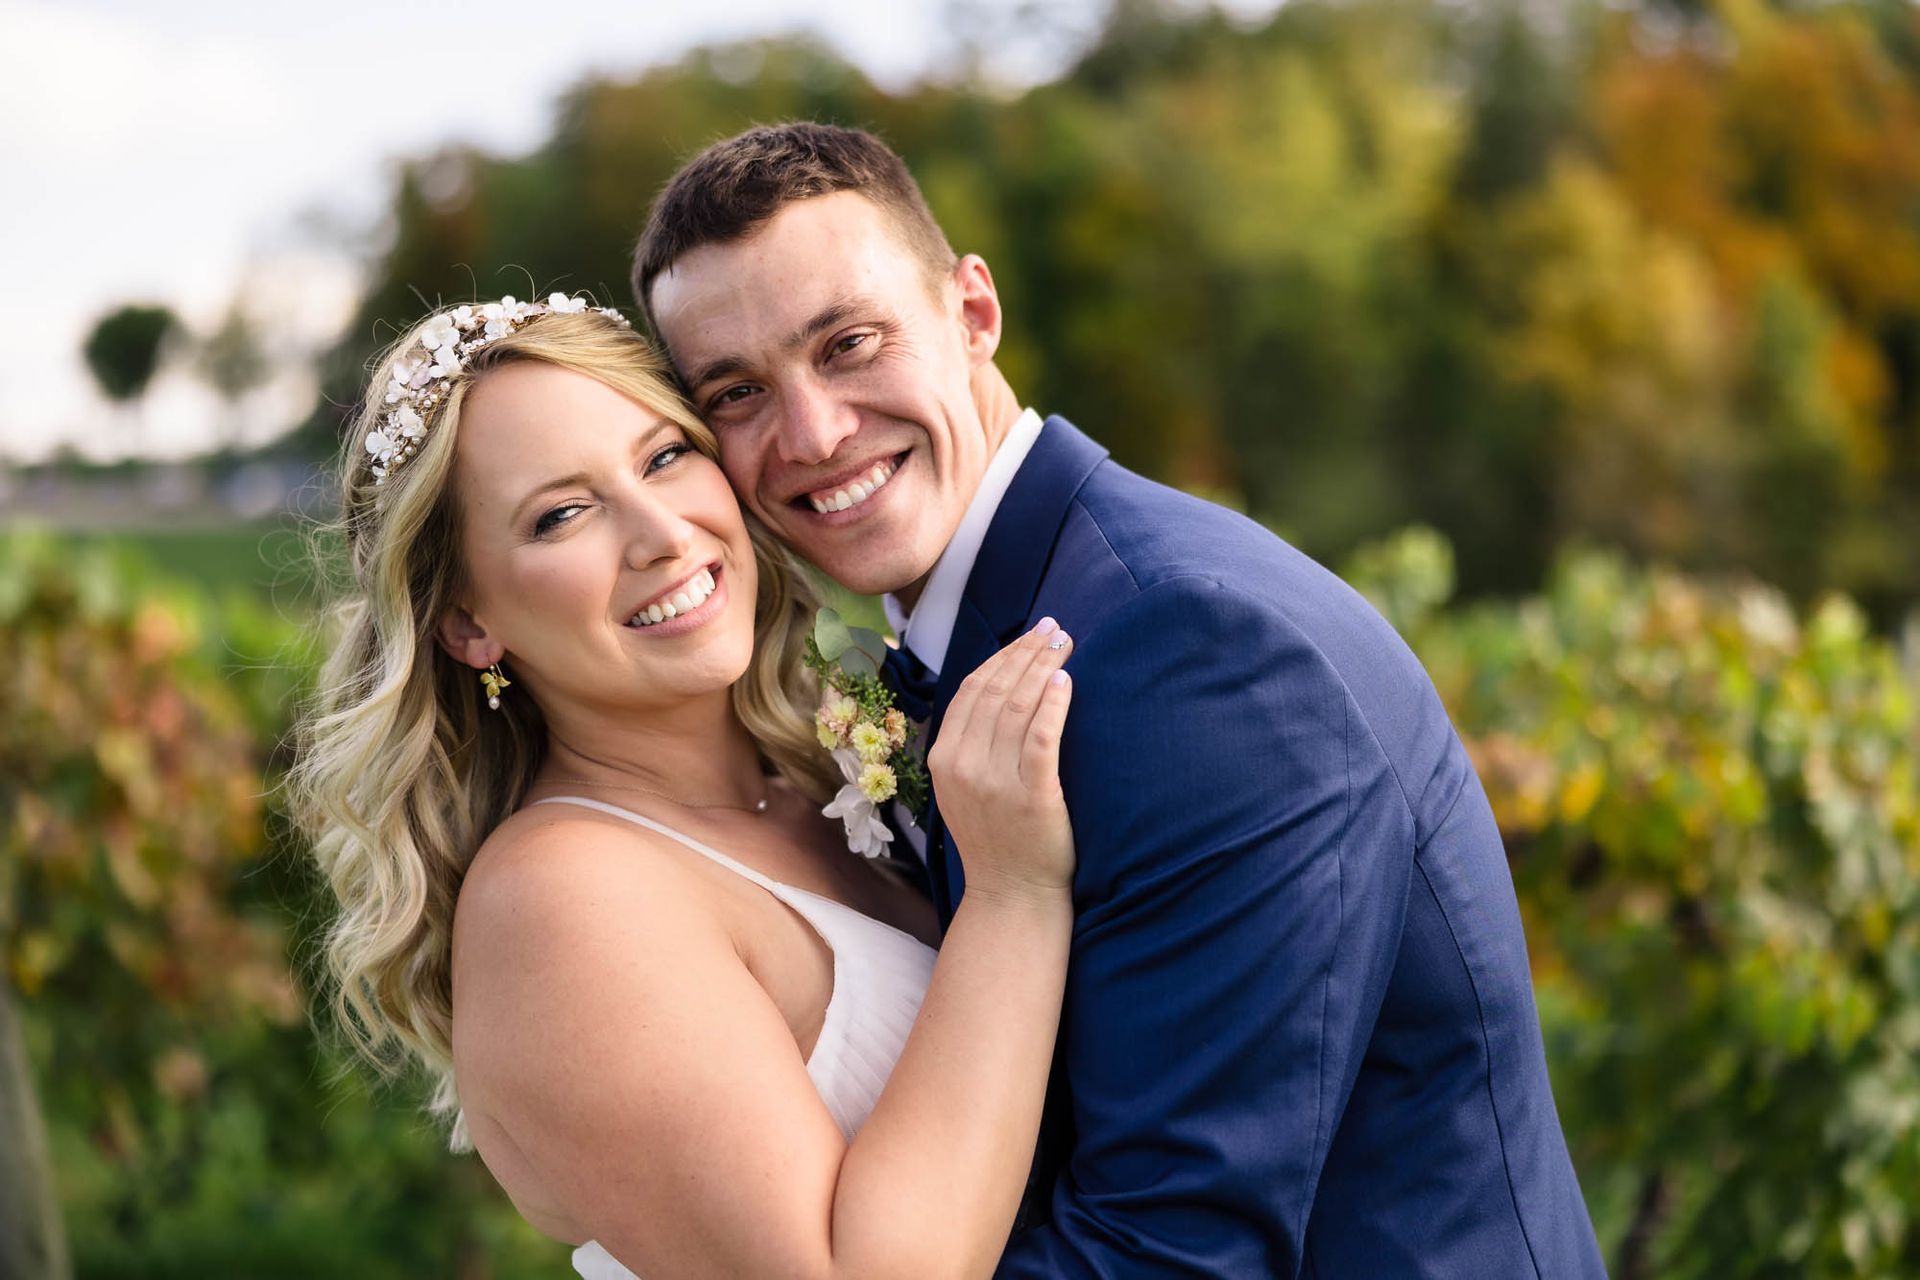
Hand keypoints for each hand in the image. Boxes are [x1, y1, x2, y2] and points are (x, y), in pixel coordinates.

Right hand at [926, 618, 1075, 898]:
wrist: (1012, 895)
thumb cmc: (996, 839)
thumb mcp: (964, 788)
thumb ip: (971, 744)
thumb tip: (999, 689)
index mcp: (944, 758)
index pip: (973, 690)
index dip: (1002, 656)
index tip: (1029, 634)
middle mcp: (964, 765)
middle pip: (997, 691)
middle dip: (1027, 652)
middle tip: (1055, 628)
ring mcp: (996, 781)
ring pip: (1019, 707)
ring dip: (1043, 667)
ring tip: (1065, 644)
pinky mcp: (1032, 796)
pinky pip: (1042, 738)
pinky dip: (1053, 704)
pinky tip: (1066, 681)